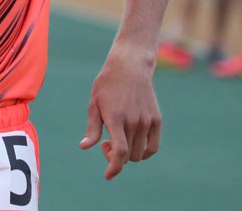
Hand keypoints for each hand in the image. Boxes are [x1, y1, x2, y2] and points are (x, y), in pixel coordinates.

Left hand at [79, 48, 161, 179]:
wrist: (130, 67)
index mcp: (116, 118)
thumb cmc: (107, 85)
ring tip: (118, 139)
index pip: (119, 152)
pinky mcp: (156, 120)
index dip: (114, 167)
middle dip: (115, 157)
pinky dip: (144, 152)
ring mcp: (147, 121)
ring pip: (139, 153)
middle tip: (106, 143)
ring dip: (128, 154)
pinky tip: (134, 146)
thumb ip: (92, 128)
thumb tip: (85, 147)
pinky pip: (153, 147)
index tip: (108, 175)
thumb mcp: (94, 104)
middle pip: (128, 156)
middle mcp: (134, 121)